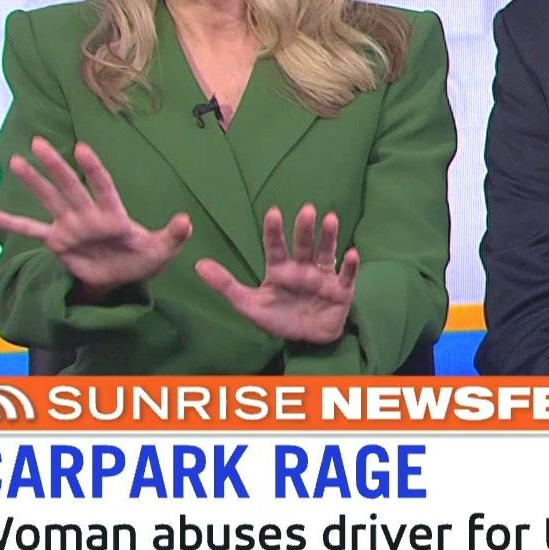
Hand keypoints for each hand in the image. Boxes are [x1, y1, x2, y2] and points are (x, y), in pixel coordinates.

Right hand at [0, 136, 190, 298]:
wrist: (121, 278)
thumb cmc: (144, 259)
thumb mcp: (163, 250)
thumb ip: (173, 235)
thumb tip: (186, 220)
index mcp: (113, 215)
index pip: (102, 187)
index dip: (93, 169)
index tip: (81, 149)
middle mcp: (88, 215)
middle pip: (69, 187)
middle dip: (55, 166)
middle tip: (39, 142)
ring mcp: (69, 226)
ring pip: (49, 200)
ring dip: (33, 182)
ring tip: (15, 161)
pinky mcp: (56, 242)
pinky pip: (28, 230)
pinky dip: (7, 222)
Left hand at [196, 204, 358, 343]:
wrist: (308, 340)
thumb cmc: (278, 318)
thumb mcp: (248, 305)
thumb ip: (225, 285)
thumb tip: (198, 264)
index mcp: (280, 269)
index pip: (275, 247)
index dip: (274, 231)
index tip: (272, 212)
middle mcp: (302, 267)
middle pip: (303, 244)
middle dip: (304, 228)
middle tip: (307, 209)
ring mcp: (323, 277)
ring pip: (326, 252)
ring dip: (329, 236)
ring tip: (331, 219)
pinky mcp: (341, 289)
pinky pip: (346, 275)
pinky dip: (350, 265)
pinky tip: (351, 253)